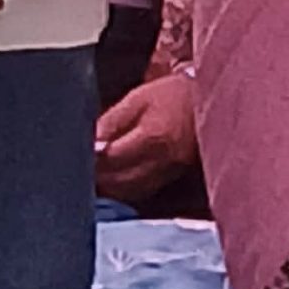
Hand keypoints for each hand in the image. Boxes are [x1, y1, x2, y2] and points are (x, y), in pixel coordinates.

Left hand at [94, 71, 198, 200]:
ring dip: (108, 185)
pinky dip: (124, 188)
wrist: (209, 103)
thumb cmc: (174, 96)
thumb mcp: (140, 98)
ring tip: (98, 170)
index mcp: (152, 137)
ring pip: (127, 192)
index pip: (111, 158)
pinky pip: (140, 192)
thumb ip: (112, 121)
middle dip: (97, 174)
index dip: (91, 156)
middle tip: (83, 162)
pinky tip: (115, 177)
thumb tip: (90, 141)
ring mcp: (168, 174)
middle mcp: (161, 162)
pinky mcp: (171, 179)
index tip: (79, 150)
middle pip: (117, 181)